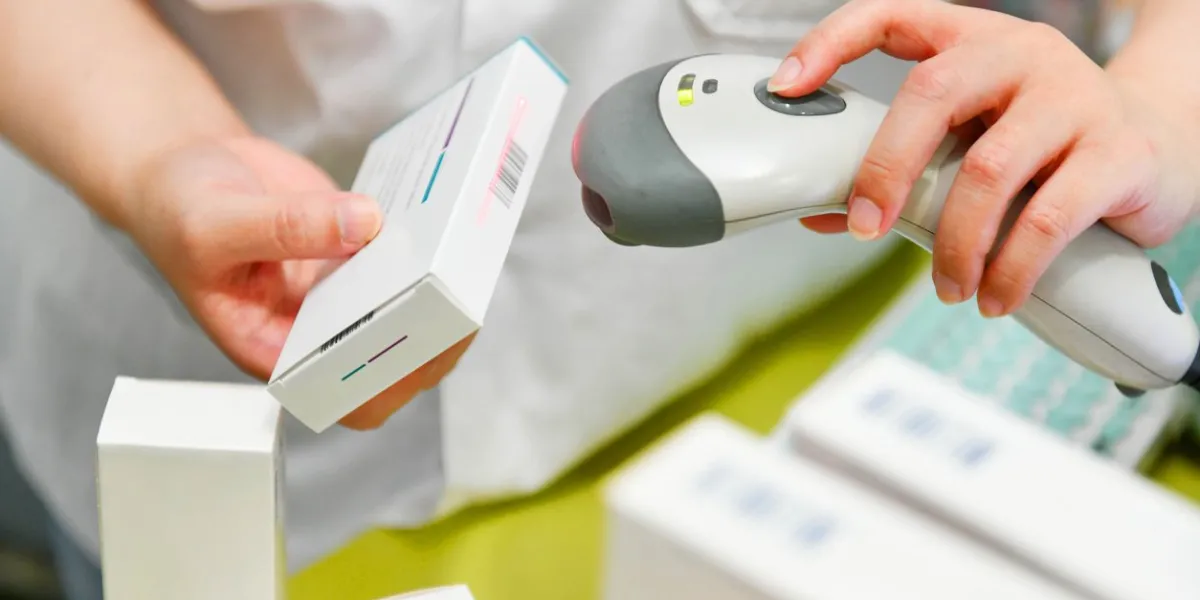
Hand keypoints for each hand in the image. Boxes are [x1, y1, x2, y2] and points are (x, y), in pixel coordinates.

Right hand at [125, 136, 473, 429]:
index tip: (417, 348)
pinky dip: (426, 246)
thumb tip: (365, 224)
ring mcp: (342, 293)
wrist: (183, 169)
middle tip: (457, 297)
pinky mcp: (358, 254)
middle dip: (431, 340)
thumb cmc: (178, 213)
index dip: (387, 384)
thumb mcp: (214, 222)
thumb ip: (284, 226)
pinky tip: (441, 216)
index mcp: (274, 348)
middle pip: (391, 361)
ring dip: (439, 291)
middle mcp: (315, 329)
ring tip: (459, 254)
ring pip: (407, 312)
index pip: (344, 394)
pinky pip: (404, 260)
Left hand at [771, 0, 1199, 316]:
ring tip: (947, 288)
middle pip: (933, 90)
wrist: (1161, 151)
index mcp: (974, 43)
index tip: (787, 85)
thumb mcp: (971, 142)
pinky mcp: (1118, 153)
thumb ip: (905, 170)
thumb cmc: (1046, 147)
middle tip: (865, 227)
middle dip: (886, 166)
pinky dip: (1011, 267)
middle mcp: (1022, 57)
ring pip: (989, 168)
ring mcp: (1075, 98)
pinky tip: (995, 297)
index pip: (892, 15)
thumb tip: (822, 215)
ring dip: (954, 241)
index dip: (832, 41)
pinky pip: (1049, 218)